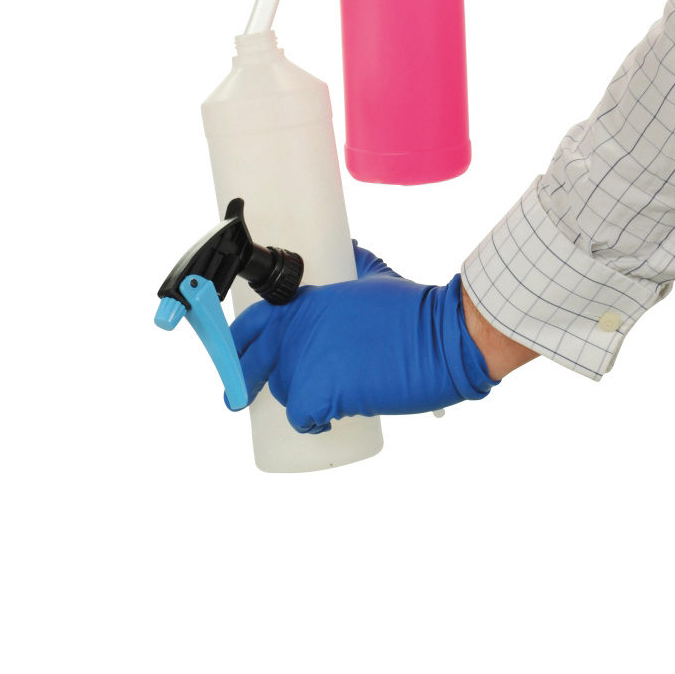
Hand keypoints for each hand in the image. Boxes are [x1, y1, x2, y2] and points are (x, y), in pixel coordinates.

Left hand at [227, 244, 496, 432]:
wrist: (441, 339)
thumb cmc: (414, 310)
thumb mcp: (375, 278)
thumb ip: (356, 264)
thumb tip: (350, 249)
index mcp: (306, 301)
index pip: (251, 323)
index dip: (237, 343)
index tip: (233, 356)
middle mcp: (297, 329)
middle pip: (253, 361)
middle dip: (244, 381)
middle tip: (239, 399)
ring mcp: (305, 362)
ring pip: (284, 391)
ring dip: (297, 400)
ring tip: (322, 401)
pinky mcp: (319, 393)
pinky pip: (300, 418)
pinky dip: (312, 424)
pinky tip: (326, 422)